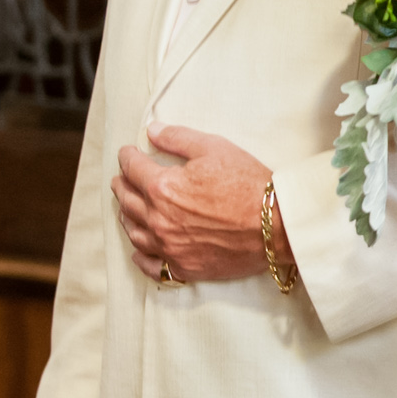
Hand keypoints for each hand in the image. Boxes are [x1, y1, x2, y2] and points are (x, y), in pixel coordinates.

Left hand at [112, 124, 291, 283]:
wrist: (275, 225)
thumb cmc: (248, 184)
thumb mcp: (215, 148)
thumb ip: (179, 138)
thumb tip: (153, 130)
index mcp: (163, 187)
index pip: (133, 169)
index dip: (128, 157)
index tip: (127, 153)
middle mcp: (158, 219)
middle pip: (128, 201)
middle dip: (122, 185)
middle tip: (121, 179)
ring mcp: (169, 246)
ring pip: (134, 232)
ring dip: (126, 217)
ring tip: (126, 209)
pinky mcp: (184, 267)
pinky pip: (151, 265)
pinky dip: (140, 256)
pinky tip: (139, 250)